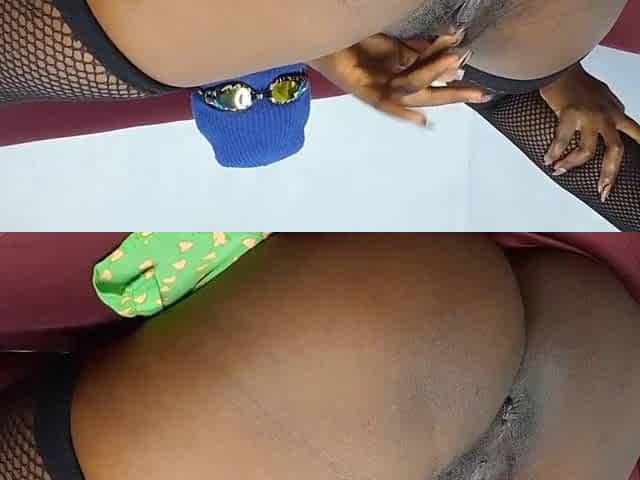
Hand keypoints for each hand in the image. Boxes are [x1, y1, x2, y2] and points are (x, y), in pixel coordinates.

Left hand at [309, 32, 492, 126]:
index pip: (434, 84)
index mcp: (400, 77)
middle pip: (427, 95)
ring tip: (456, 58)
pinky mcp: (360, 90)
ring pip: (411, 89)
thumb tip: (452, 64)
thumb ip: (417, 57)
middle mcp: (391, 88)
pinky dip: (401, 111)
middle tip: (481, 94)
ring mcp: (376, 90)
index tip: (483, 93)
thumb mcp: (394, 47)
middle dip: (455, 94)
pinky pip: (383, 103)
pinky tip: (421, 118)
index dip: (457, 86)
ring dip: (434, 76)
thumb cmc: (357, 41)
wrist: (325, 35)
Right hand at [541, 64, 639, 201]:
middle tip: (602, 190)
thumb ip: (608, 109)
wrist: (561, 64)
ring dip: (572, 164)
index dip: (639, 150)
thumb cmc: (575, 80)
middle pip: (616, 150)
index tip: (624, 172)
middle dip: (609, 174)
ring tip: (559, 170)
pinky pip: (562, 141)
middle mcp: (607, 115)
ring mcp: (590, 115)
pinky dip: (554, 153)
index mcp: (615, 112)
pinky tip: (547, 159)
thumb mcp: (601, 94)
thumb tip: (612, 119)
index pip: (635, 133)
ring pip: (588, 151)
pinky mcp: (571, 114)